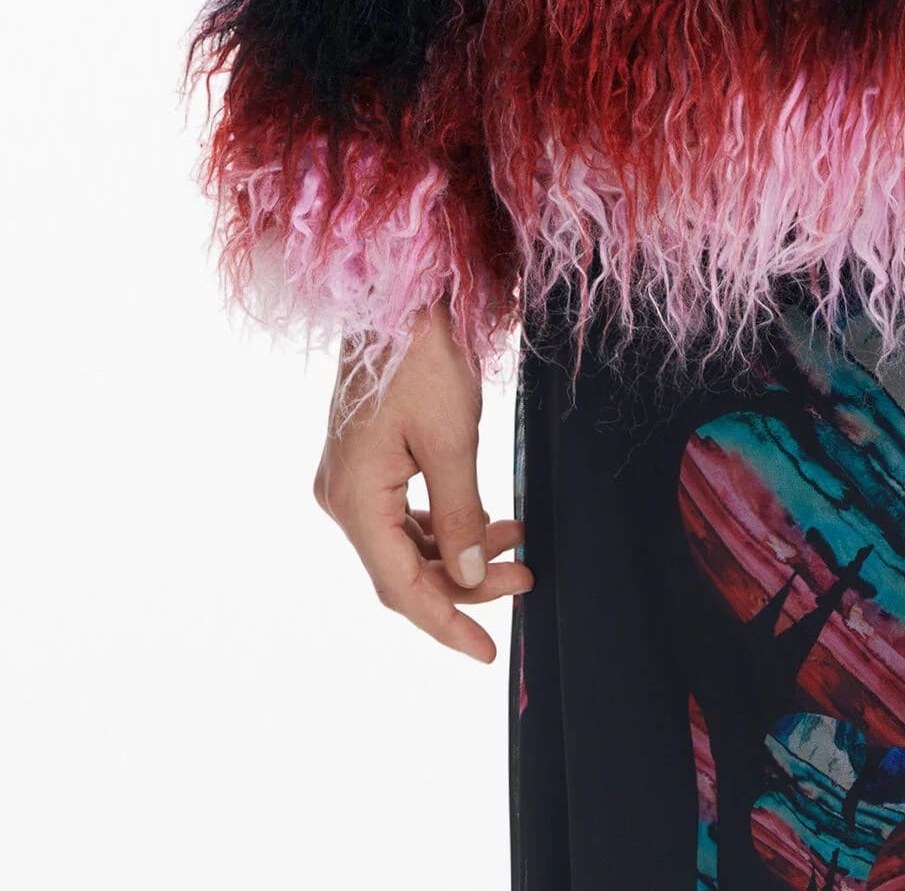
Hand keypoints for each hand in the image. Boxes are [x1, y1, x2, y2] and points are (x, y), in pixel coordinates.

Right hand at [313, 301, 531, 660]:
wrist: (398, 291)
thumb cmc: (422, 354)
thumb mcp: (453, 438)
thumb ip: (460, 515)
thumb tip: (470, 575)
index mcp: (353, 499)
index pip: (400, 587)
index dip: (446, 622)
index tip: (487, 651)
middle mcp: (340, 496)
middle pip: (403, 568)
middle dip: (464, 582)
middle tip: (526, 577)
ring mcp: (348, 478)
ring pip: (404, 542)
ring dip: (458, 552)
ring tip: (518, 543)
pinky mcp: (363, 461)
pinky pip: (402, 513)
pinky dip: (444, 524)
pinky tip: (487, 519)